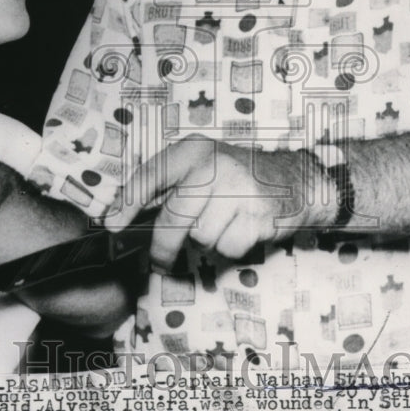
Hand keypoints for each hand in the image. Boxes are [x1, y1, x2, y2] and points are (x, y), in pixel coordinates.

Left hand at [105, 135, 330, 269]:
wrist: (297, 179)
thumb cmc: (238, 178)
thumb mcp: (203, 167)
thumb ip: (169, 187)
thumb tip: (124, 218)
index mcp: (194, 150)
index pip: (151, 176)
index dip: (127, 203)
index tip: (112, 226)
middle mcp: (214, 165)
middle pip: (173, 218)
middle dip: (162, 246)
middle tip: (158, 260)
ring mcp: (237, 189)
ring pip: (200, 236)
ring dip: (207, 240)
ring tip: (223, 223)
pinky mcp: (257, 214)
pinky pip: (227, 247)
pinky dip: (231, 246)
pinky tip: (242, 228)